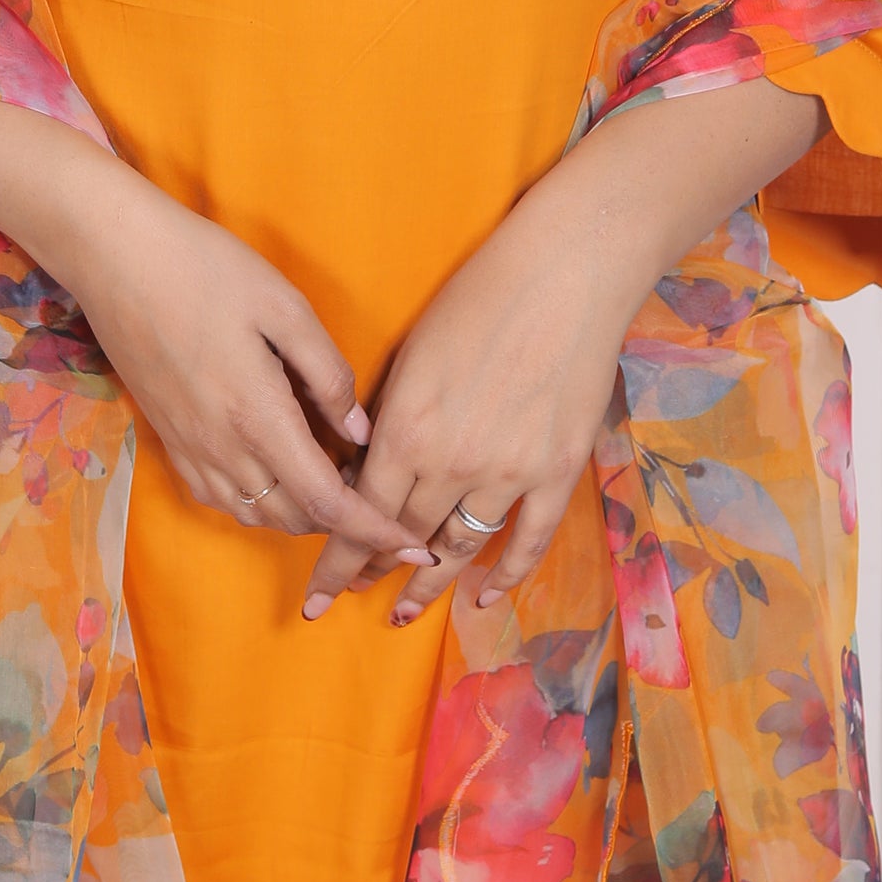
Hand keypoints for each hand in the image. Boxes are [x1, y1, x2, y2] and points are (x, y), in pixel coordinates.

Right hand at [62, 175, 433, 560]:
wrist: (115, 258)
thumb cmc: (207, 269)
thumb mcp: (285, 306)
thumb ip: (328, 375)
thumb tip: (359, 432)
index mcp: (259, 417)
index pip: (329, 502)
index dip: (375, 531)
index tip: (413, 546)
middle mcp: (222, 450)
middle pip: (295, 518)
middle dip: (344, 522)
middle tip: (377, 488)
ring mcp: (190, 450)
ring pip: (257, 514)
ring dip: (302, 513)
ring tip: (334, 479)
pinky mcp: (168, 442)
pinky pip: (222, 499)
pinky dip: (260, 502)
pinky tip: (277, 471)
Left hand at [301, 76, 827, 622]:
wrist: (564, 273)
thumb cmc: (480, 295)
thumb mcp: (413, 353)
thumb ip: (390, 418)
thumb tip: (371, 467)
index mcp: (406, 430)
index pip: (358, 513)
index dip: (337, 559)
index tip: (317, 593)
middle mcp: (452, 463)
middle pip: (403, 536)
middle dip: (373, 570)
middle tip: (351, 594)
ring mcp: (509, 473)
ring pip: (459, 547)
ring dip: (430, 581)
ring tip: (406, 608)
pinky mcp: (557, 472)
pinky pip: (527, 542)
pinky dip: (504, 576)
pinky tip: (483, 598)